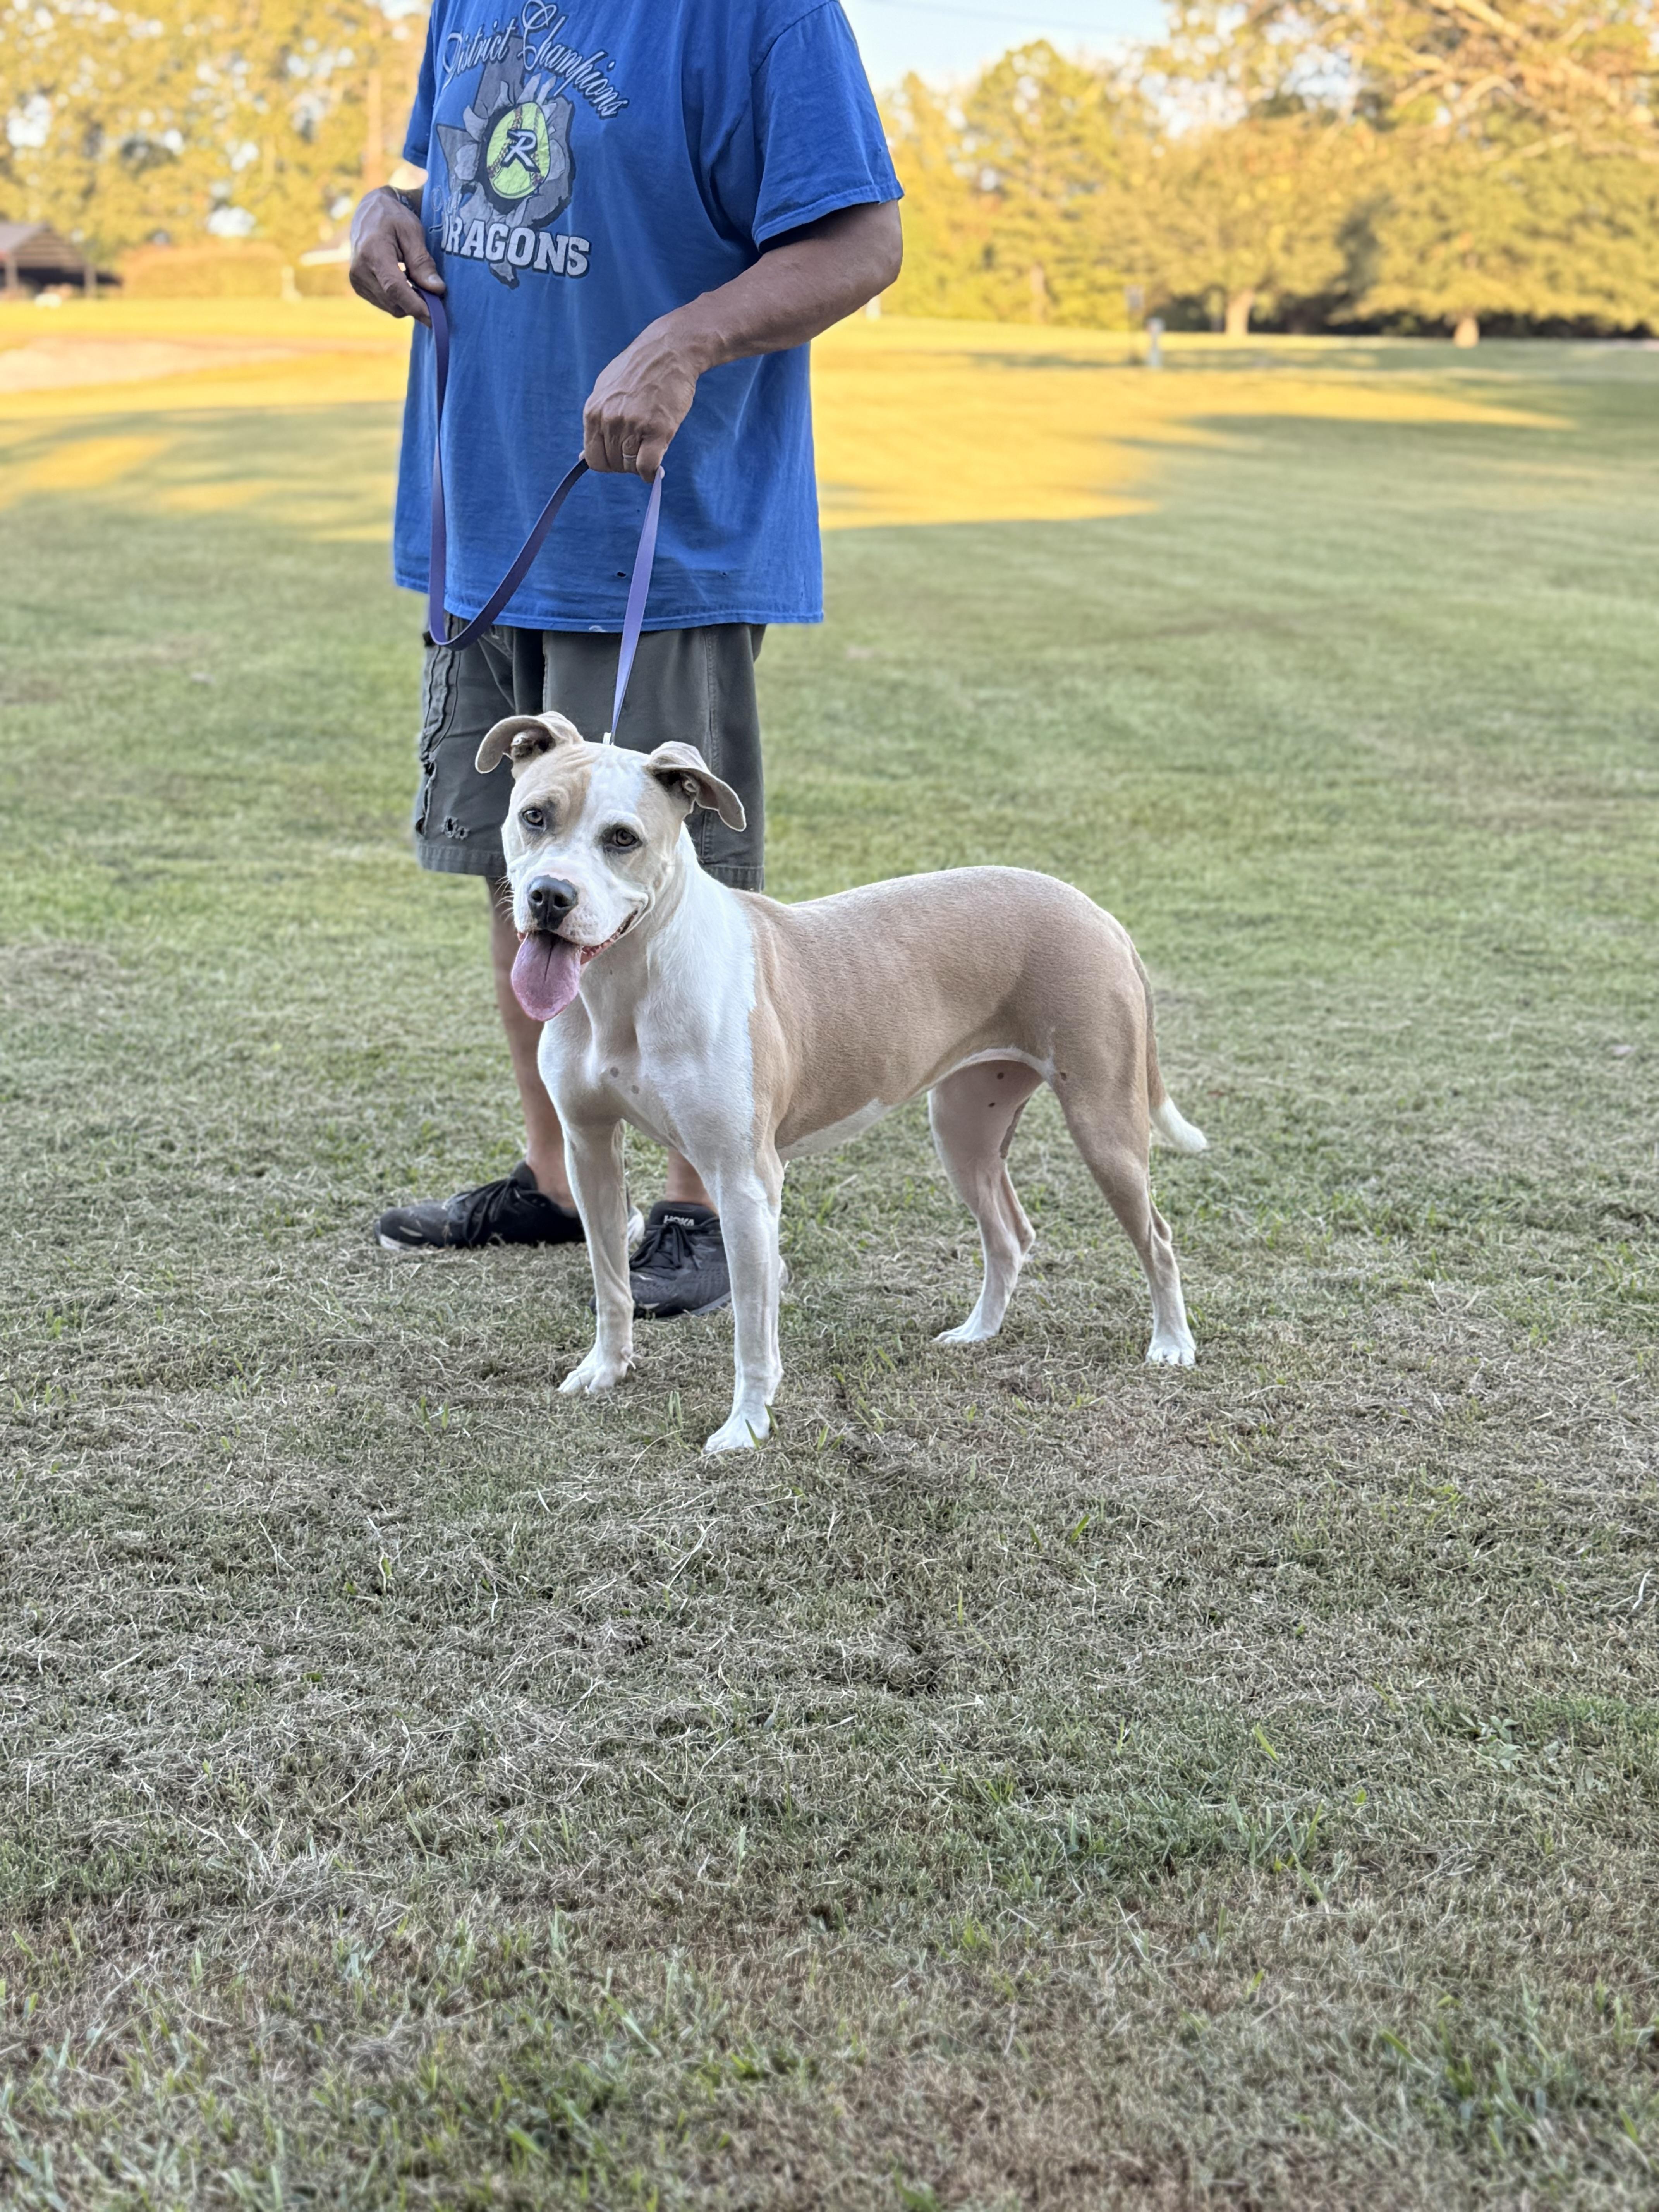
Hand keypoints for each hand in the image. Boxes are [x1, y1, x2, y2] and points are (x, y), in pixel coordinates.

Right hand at [349, 188, 444, 324]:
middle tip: (434, 296)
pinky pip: (385, 304)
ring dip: (408, 302)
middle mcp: (359, 270)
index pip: (394, 288)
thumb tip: (438, 290)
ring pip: (391, 307)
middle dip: (417, 305)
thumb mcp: (412, 232)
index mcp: (372, 252)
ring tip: (416, 282)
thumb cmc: (393, 217)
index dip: (416, 306)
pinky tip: (404, 282)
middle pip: (394, 303)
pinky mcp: (358, 287)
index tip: (435, 319)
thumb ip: (423, 262)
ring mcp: (356, 280)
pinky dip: (399, 300)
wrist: (369, 212)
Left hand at [582, 323, 702, 478]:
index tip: (620, 457)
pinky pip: (647, 466)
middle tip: (639, 450)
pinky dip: (651, 473)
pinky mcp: (657, 429)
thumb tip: (582, 457)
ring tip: (649, 449)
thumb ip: (596, 422)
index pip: (592, 458)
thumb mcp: (606, 390)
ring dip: (640, 466)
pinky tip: (655, 467)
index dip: (607, 463)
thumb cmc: (640, 370)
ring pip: (630, 467)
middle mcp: (609, 420)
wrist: (669, 350)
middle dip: (625, 464)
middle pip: (612, 465)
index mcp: (593, 412)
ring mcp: (633, 424)